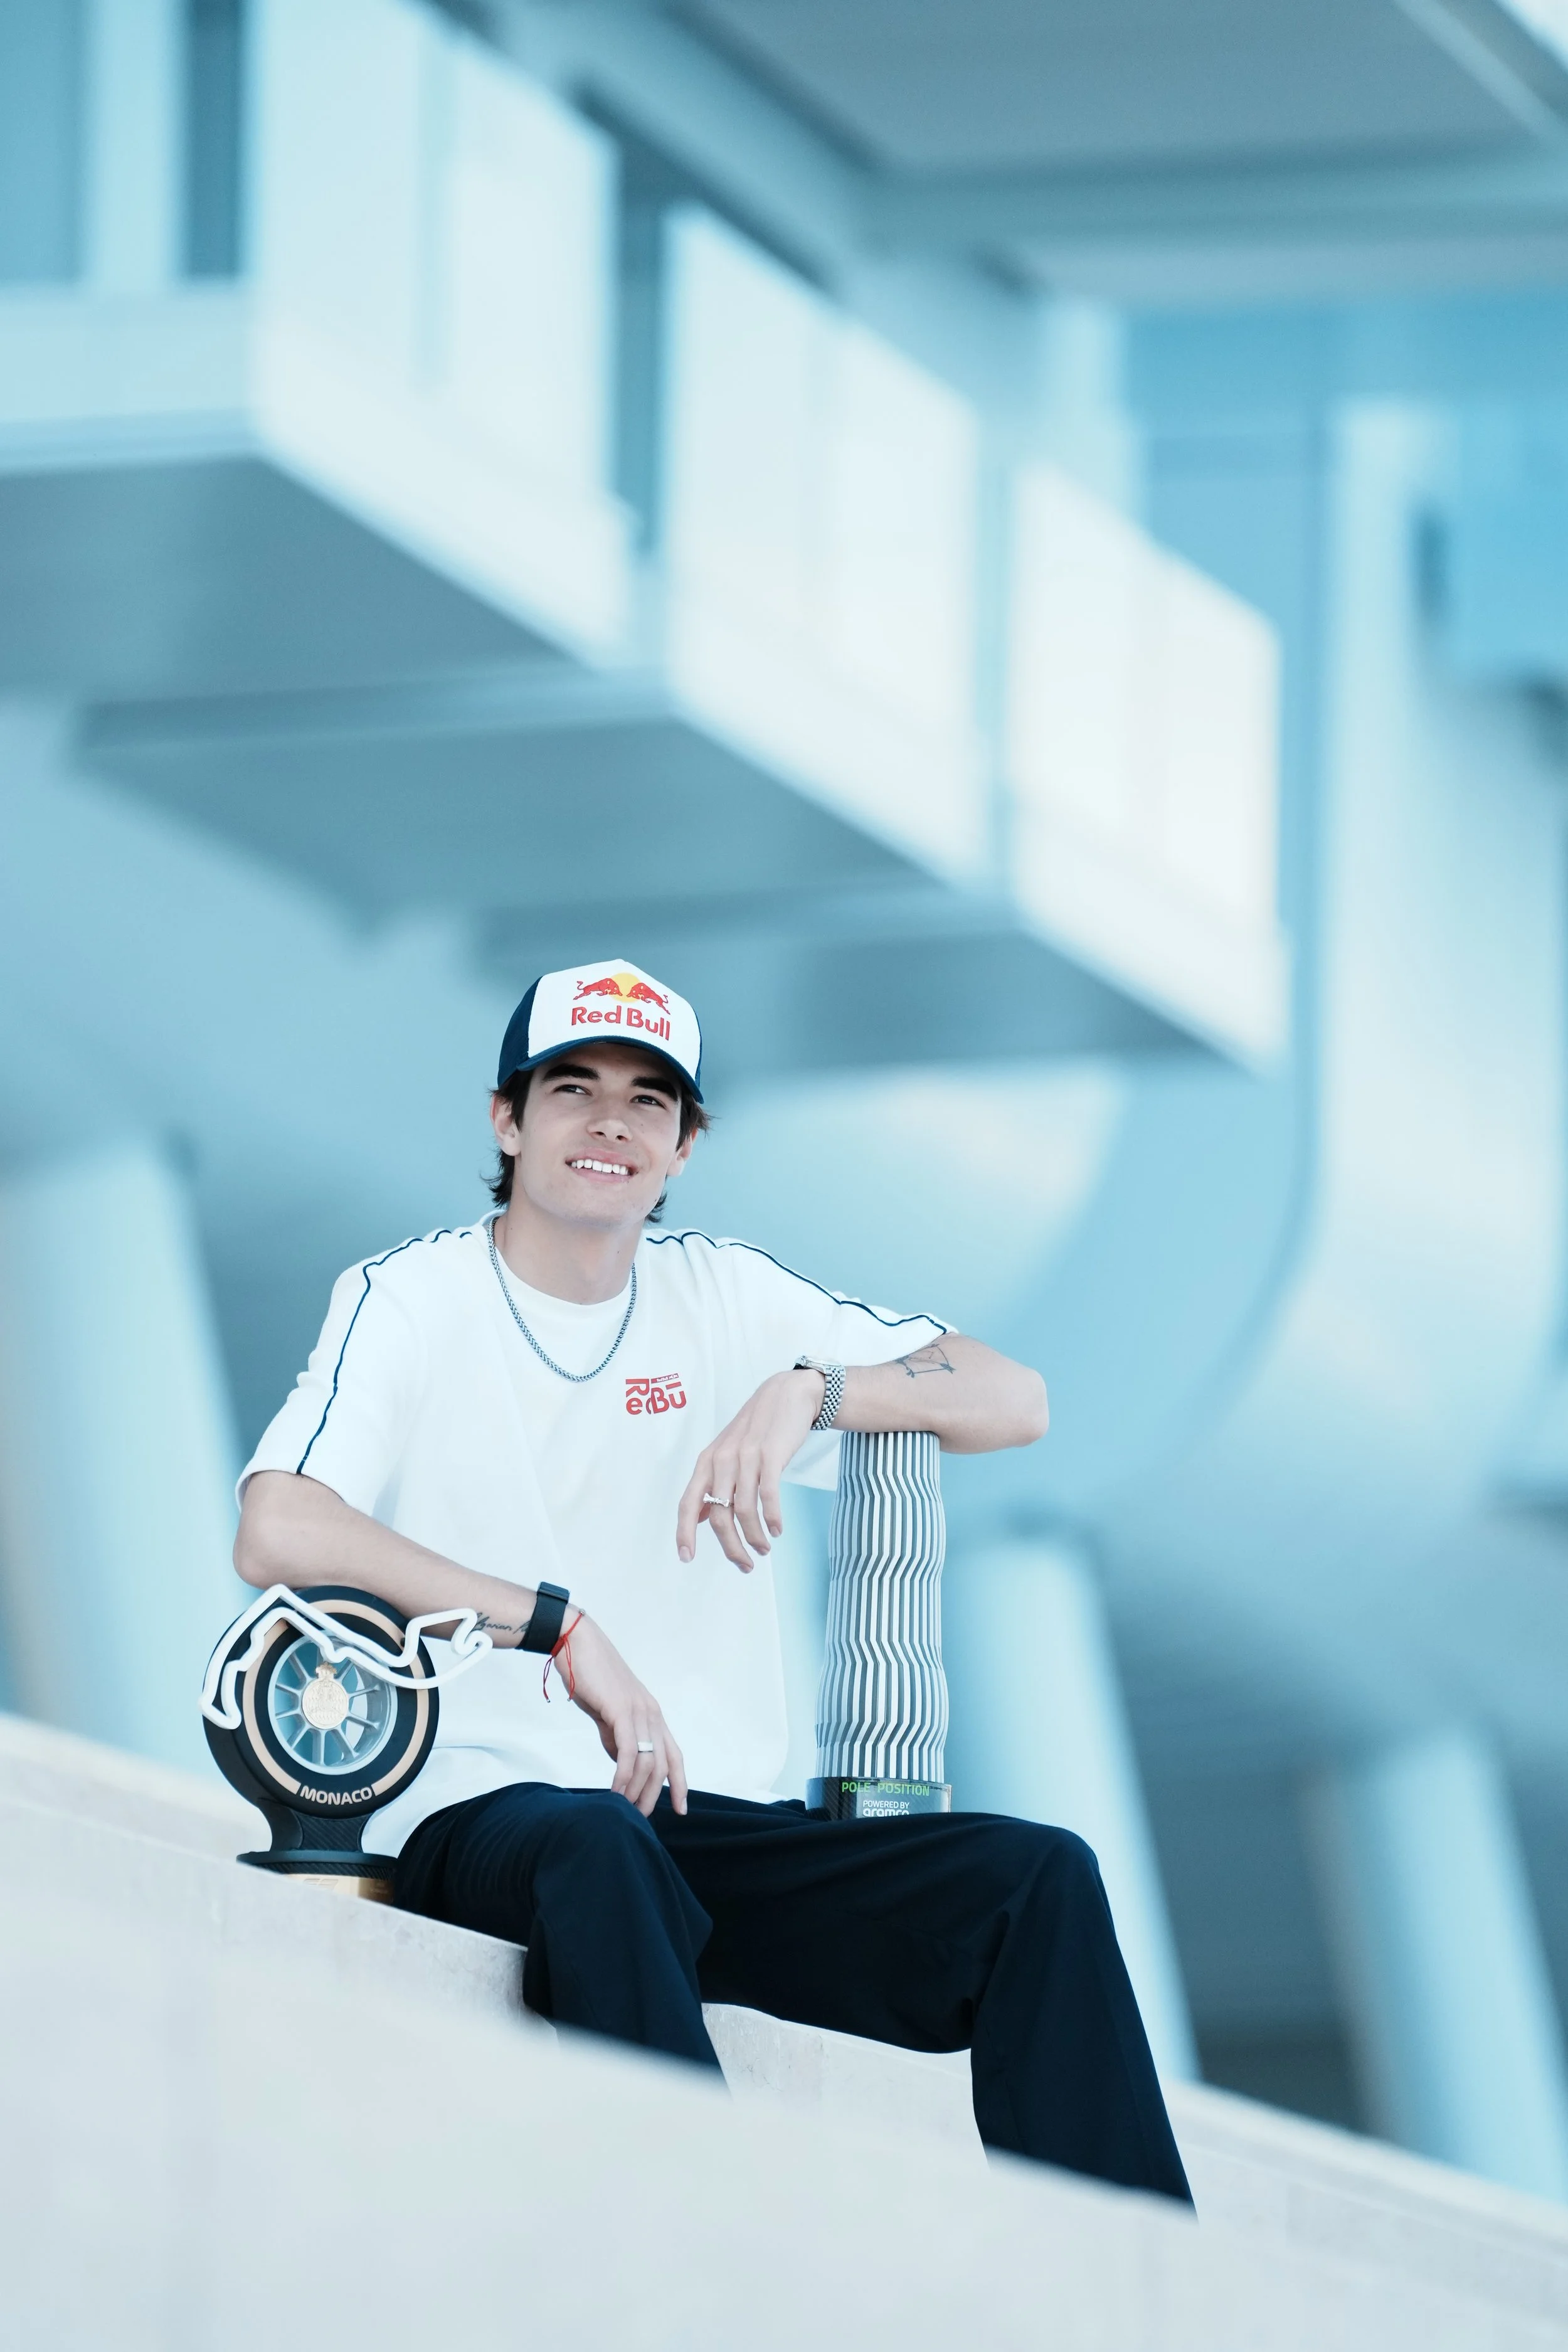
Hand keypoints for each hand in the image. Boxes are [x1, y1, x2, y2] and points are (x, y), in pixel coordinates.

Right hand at [559, 1612, 687, 1815]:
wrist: (575, 1644)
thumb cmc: (589, 1677)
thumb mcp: (608, 1713)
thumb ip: (616, 1737)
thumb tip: (622, 1763)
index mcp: (652, 1715)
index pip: (674, 1755)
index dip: (680, 1783)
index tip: (680, 1809)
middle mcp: (652, 1714)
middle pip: (663, 1765)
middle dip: (654, 1795)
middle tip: (639, 1817)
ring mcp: (639, 1711)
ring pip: (648, 1762)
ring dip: (636, 1790)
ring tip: (623, 1808)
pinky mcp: (622, 1710)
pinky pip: (629, 1751)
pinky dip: (624, 1776)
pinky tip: (615, 1791)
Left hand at [676, 1368, 823, 1570]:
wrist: (786, 1394)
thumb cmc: (756, 1429)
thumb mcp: (726, 1453)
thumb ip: (712, 1484)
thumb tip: (700, 1519)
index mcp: (707, 1462)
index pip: (688, 1502)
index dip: (684, 1532)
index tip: (686, 1558)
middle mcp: (721, 1460)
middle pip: (719, 1515)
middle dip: (731, 1547)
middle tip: (745, 1565)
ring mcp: (746, 1456)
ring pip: (743, 1510)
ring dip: (754, 1537)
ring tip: (764, 1548)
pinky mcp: (770, 1455)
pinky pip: (768, 1495)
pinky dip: (772, 1518)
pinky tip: (777, 1529)